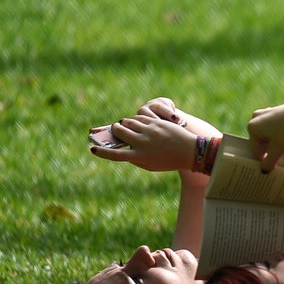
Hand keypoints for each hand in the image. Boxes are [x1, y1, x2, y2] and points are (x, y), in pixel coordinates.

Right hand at [91, 97, 221, 172]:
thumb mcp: (151, 166)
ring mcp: (149, 131)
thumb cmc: (169, 161)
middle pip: (119, 132)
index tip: (93, 149)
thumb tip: (122, 151)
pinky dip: (136, 120)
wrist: (190, 151)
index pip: (115, 155)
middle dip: (115, 130)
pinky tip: (138, 122)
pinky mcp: (156, 122)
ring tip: (127, 126)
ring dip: (125, 124)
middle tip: (116, 129)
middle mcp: (142, 143)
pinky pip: (139, 117)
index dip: (102, 153)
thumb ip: (135, 159)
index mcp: (140, 157)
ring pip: (128, 122)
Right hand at [247, 97, 283, 171]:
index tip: (271, 166)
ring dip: (276, 143)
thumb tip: (264, 170)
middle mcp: (257, 117)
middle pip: (262, 141)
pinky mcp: (277, 110)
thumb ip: (269, 161)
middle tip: (279, 158)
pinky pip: (275, 127)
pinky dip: (280, 135)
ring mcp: (267, 112)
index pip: (256, 149)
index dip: (264, 159)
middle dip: (270, 150)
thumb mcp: (277, 149)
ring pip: (269, 134)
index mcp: (252, 127)